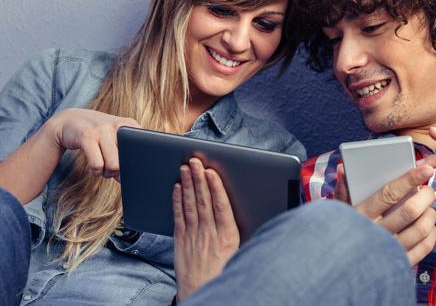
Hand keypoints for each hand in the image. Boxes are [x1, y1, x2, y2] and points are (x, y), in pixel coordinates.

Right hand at [48, 108, 139, 180]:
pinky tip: (95, 170)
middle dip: (121, 172)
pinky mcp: (86, 136)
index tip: (135, 172)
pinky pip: (97, 164)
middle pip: (129, 161)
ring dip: (108, 173)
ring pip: (114, 165)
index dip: (139, 164)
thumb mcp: (116, 136)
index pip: (143, 149)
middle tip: (114, 171)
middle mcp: (118, 125)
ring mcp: (102, 129)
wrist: (69, 120)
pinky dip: (96, 172)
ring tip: (104, 170)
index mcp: (129, 125)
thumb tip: (138, 176)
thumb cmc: (98, 134)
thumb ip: (128, 151)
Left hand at [172, 158, 239, 301]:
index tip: (211, 172)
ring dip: (187, 185)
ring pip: (190, 205)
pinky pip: (178, 217)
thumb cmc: (225, 271)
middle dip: (198, 179)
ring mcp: (194, 236)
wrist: (204, 292)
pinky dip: (177, 201)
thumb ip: (237, 229)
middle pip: (204, 201)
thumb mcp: (241, 251)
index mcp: (229, 236)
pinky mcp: (181, 241)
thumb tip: (240, 207)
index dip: (215, 187)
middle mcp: (210, 234)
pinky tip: (176, 188)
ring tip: (185, 168)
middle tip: (195, 161)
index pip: (221, 206)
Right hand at [335, 163, 435, 264]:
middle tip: (428, 190)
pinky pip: (424, 247)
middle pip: (410, 210)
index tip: (426, 170)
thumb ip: (342, 190)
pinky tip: (427, 226)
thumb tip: (343, 169)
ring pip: (421, 228)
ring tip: (427, 207)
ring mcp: (389, 251)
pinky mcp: (399, 264)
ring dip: (430, 214)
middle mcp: (376, 233)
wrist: (338, 268)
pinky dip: (431, 234)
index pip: (389, 193)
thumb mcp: (337, 212)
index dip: (410, 179)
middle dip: (425, 196)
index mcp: (360, 215)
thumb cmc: (339, 234)